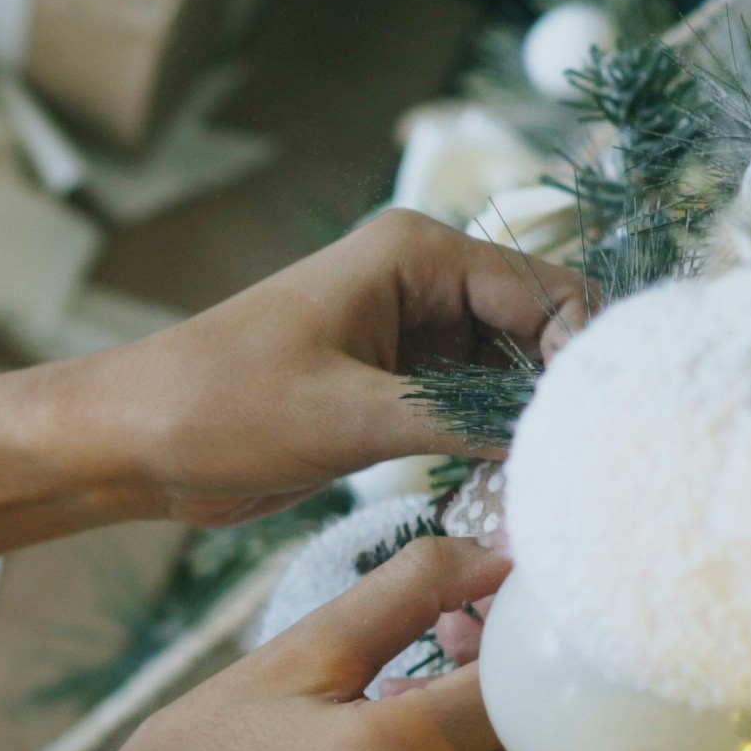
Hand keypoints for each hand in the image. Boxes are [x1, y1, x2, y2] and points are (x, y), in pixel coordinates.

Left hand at [0, 214, 589, 572]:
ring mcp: (415, 336)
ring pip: (513, 377)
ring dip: (535, 428)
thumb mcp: (348, 418)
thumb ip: (457, 422)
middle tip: (600, 470)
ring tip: (568, 490)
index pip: (546, 293)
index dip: (588, 357)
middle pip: (542, 331)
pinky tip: (517, 495)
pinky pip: (475, 411)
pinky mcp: (398, 386)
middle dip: (568, 394)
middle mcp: (426, 282)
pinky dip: (497, 448)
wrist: (135, 441)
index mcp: (416, 255)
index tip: (615, 429)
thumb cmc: (220, 407)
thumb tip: (551, 444)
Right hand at [0, 540, 563, 750]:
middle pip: (555, 740)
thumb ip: (408, 593)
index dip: (531, 629)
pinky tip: (433, 729)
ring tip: (446, 673)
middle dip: (536, 674)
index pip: (523, 683)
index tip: (509, 588)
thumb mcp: (298, 654)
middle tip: (475, 627)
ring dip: (524, 722)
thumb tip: (501, 554)